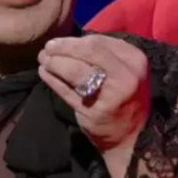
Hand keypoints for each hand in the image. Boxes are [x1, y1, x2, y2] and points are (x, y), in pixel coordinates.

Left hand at [37, 35, 149, 153]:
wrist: (132, 136)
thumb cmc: (125, 96)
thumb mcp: (125, 70)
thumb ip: (104, 53)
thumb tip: (70, 41)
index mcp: (134, 60)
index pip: (98, 42)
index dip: (74, 40)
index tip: (59, 42)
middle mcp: (125, 75)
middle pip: (87, 52)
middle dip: (63, 48)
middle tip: (47, 48)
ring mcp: (110, 94)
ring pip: (75, 71)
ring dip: (55, 63)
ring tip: (43, 60)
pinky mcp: (93, 111)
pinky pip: (67, 91)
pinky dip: (52, 80)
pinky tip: (44, 73)